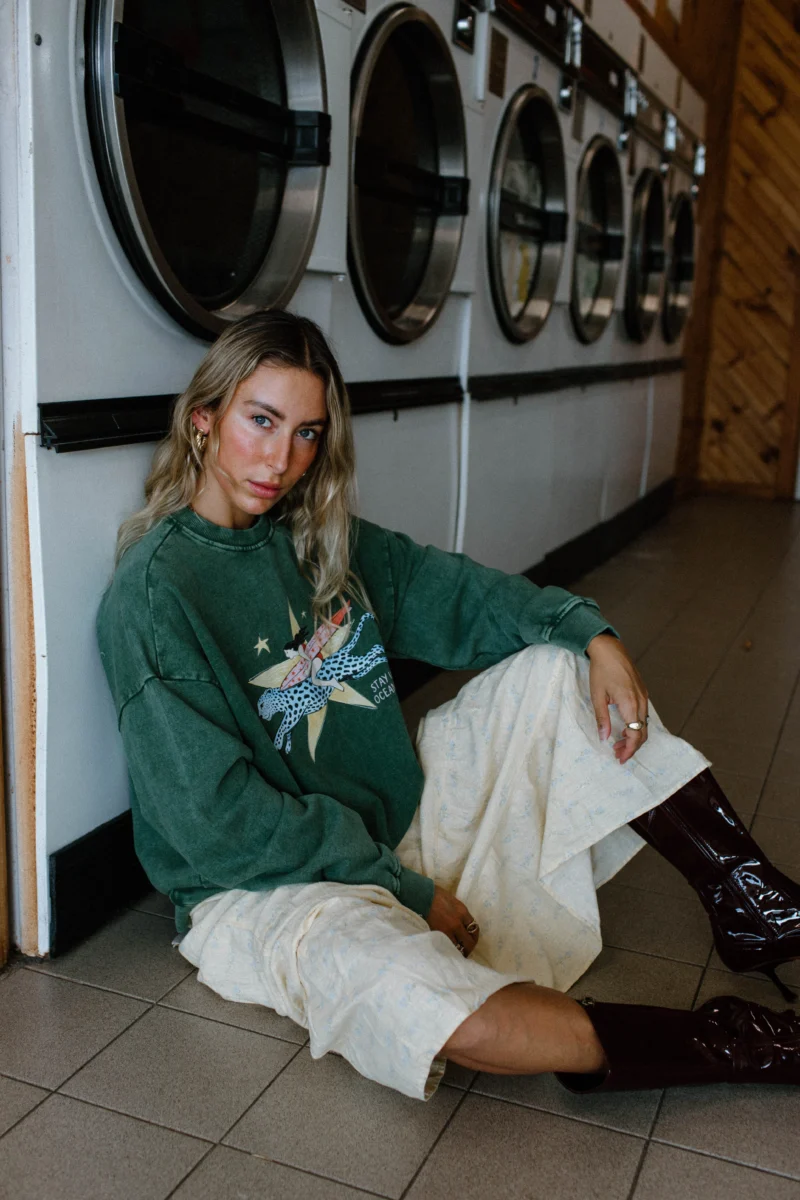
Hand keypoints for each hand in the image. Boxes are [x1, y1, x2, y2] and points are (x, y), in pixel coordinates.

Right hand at [427, 885, 479, 955]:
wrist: (422, 896)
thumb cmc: (437, 895)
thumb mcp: (454, 902)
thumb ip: (461, 914)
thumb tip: (464, 923)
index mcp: (463, 913)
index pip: (475, 929)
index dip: (474, 936)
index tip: (471, 939)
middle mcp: (457, 924)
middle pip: (469, 942)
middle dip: (469, 948)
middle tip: (467, 950)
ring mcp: (447, 931)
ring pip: (458, 948)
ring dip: (459, 951)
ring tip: (457, 952)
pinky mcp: (437, 935)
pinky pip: (447, 947)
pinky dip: (449, 950)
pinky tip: (448, 949)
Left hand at [586, 634, 648, 764]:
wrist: (610, 649)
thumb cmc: (601, 670)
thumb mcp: (597, 696)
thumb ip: (602, 718)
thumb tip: (604, 738)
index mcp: (630, 703)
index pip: (635, 734)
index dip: (629, 750)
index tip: (619, 758)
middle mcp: (641, 701)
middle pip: (643, 733)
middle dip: (631, 747)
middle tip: (617, 754)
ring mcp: (643, 696)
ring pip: (644, 724)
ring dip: (633, 737)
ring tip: (618, 743)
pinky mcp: (642, 692)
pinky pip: (643, 714)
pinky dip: (636, 726)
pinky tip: (624, 727)